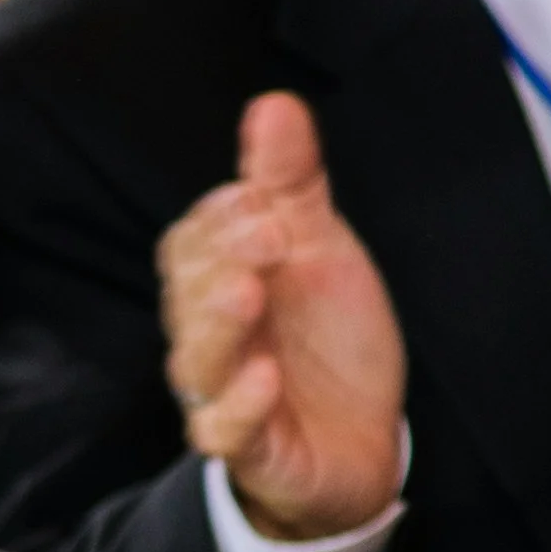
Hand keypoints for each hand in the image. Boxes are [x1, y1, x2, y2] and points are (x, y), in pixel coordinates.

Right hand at [158, 92, 408, 542]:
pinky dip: (240, 407)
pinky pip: (226, 432)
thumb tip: (275, 103)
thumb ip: (292, 185)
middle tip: (270, 236)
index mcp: (216, 282)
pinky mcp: (250, 448)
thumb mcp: (320, 251)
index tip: (267, 199)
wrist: (361, 440)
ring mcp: (222, 393)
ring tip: (249, 294)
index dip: (225, 217)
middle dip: (223, 261)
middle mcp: (207, 335)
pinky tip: (267, 379)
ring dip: (220, 325)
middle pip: (189, 293)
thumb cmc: (327, 339)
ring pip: (198, 359)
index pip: (195, 240)